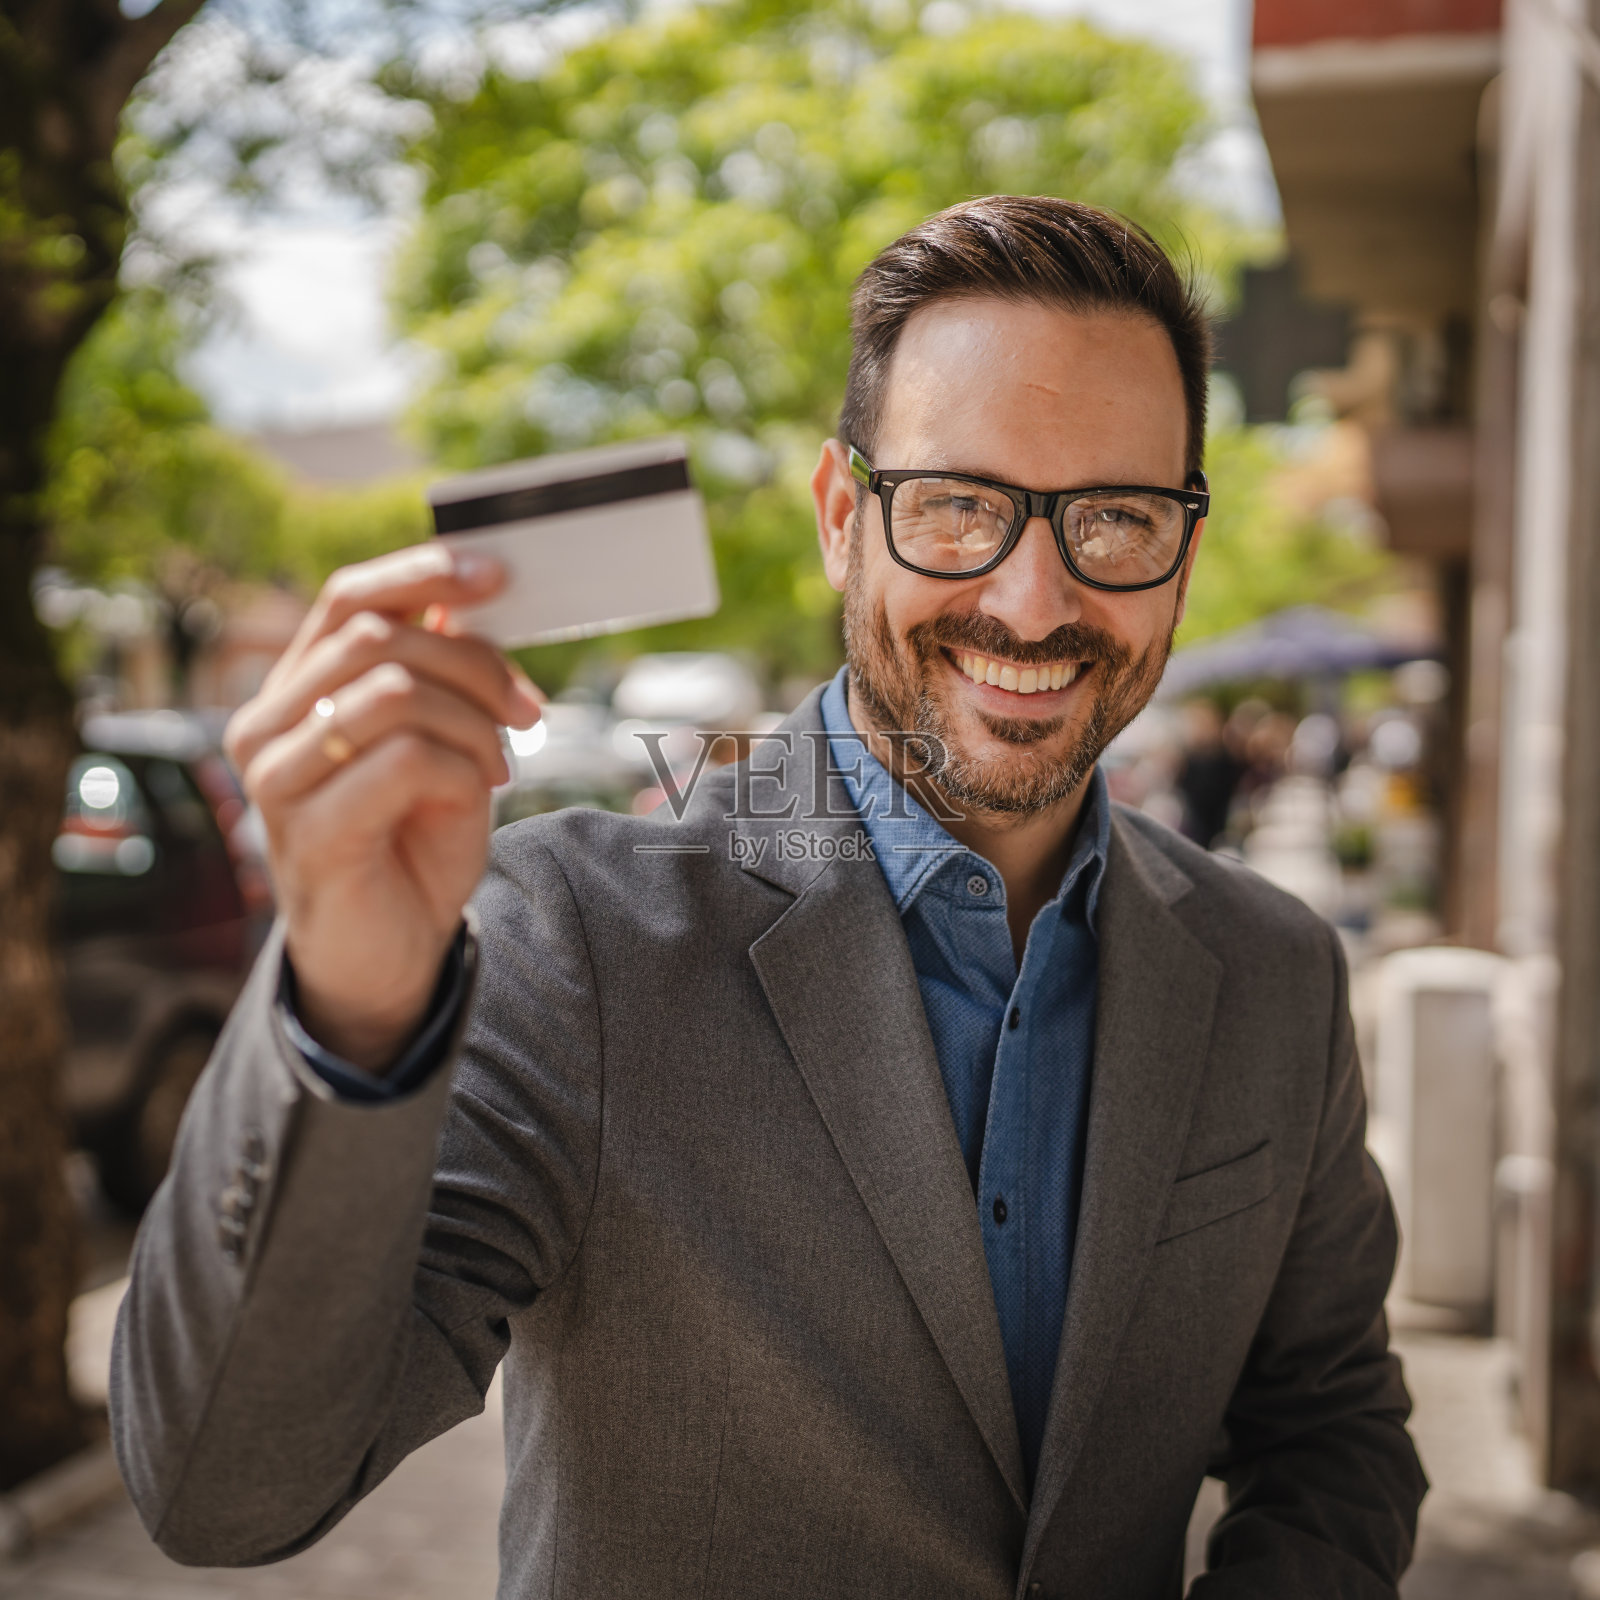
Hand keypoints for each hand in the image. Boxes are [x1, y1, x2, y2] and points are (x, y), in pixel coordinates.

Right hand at [225, 544, 542, 1070]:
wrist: (390, 953)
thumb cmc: (412, 841)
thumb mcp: (437, 742)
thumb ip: (437, 676)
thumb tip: (468, 599)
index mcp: (295, 690)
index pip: (347, 597)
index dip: (423, 572)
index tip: (497, 573)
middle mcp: (266, 724)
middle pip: (380, 636)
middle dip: (475, 664)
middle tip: (527, 710)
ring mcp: (277, 778)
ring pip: (394, 691)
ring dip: (472, 724)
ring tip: (496, 765)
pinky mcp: (308, 831)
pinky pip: (406, 760)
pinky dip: (463, 771)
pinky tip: (474, 798)